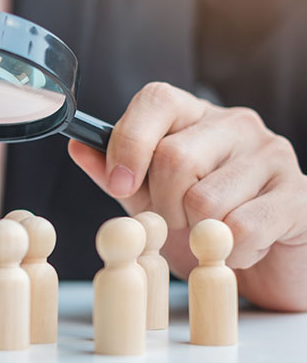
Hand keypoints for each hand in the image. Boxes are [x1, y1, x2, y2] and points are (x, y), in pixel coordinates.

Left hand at [68, 82, 306, 310]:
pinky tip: (239, 249)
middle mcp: (236, 125)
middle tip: (174, 224)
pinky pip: (242, 229)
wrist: (266, 263)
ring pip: (205, 199)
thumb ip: (115, 173)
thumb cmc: (203, 224)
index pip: (156, 99)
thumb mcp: (149, 198)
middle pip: (174, 157)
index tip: (119, 184)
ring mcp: (272, 155)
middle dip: (162, 205)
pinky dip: (228, 252)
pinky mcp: (299, 196)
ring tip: (209, 235)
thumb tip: (77, 145)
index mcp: (195, 117)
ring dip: (196, 234)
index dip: (129, 142)